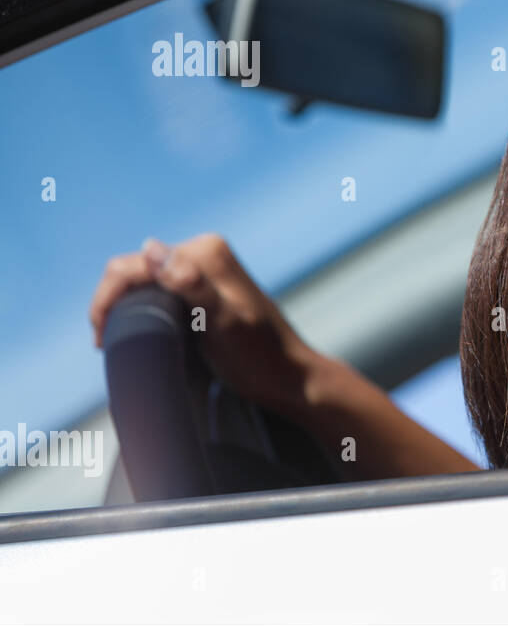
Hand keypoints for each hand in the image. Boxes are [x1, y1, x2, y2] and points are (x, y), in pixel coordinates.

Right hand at [89, 233, 320, 421]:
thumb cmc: (259, 357)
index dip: (108, 300)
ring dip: (124, 307)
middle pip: (135, 270)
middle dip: (113, 303)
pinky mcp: (203, 288)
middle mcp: (204, 252)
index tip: (101, 340)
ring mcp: (203, 269)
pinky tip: (139, 334)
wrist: (290, 377)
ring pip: (143, 281)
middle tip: (105, 344)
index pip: (134, 266)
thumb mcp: (223, 323)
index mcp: (206, 252)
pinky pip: (159, 290)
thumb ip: (191, 284)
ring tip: (115, 343)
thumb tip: (150, 248)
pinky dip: (141, 309)